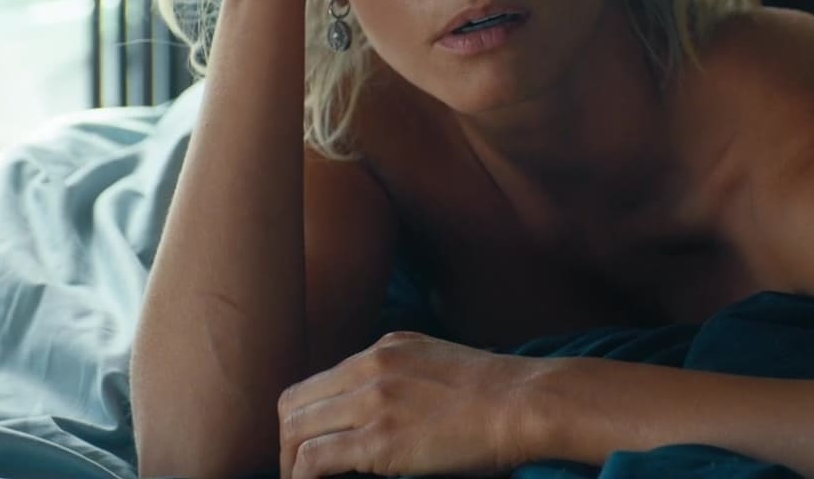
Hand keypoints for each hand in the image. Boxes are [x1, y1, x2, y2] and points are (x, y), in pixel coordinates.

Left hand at [278, 332, 545, 478]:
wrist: (527, 402)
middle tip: (294, 470)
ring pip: (296, 431)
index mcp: (385, 348)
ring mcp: (373, 402)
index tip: (308, 443)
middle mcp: (371, 367)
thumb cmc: (500, 394)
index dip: (304, 417)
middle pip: (295, 403)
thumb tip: (384, 408)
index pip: (318, 381)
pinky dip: (301, 478)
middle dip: (286, 441)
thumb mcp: (441, 363)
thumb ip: (404, 374)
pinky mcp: (380, 441)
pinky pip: (315, 460)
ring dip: (289, 464)